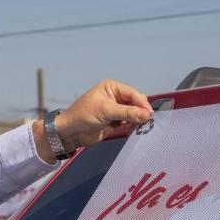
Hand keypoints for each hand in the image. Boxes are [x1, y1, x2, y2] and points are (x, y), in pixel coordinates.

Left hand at [33, 80, 152, 162]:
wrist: (70, 132)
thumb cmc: (84, 115)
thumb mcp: (106, 111)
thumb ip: (127, 112)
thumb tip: (147, 115)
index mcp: (112, 87)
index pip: (133, 93)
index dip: (142, 103)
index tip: (149, 114)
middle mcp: (116, 97)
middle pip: (135, 103)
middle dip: (142, 111)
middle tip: (148, 122)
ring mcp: (116, 110)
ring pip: (134, 113)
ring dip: (139, 119)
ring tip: (144, 127)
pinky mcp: (115, 122)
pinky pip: (129, 122)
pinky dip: (134, 125)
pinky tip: (137, 130)